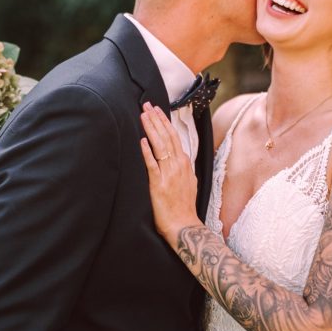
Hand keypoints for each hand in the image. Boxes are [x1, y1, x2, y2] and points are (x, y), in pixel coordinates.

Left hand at [140, 103, 200, 245]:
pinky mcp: (158, 184)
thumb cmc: (184, 206)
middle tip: (147, 105)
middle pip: (166, 136)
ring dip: (151, 128)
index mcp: (184, 163)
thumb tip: (180, 156)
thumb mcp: (190, 181)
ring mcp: (169, 173)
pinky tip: (142, 140)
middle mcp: (178, 164)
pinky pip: (152, 164)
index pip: (174, 136)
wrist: (184, 225)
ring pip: (160, 145)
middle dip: (156, 119)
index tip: (157, 110)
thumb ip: (183, 167)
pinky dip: (147, 151)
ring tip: (143, 115)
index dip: (164, 121)